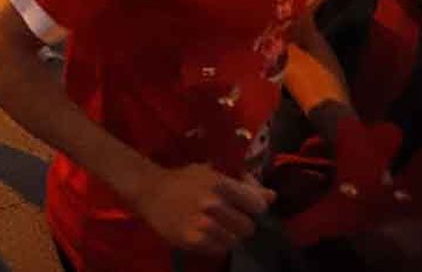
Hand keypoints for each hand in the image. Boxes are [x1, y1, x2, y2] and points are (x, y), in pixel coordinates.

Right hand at [134, 164, 272, 256]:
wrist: (149, 190)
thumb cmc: (184, 179)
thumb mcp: (212, 173)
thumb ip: (243, 185)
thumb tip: (272, 196)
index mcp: (220, 183)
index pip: (257, 205)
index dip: (253, 208)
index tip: (244, 207)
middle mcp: (213, 203)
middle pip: (248, 227)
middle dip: (241, 223)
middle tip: (228, 218)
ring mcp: (202, 223)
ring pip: (235, 241)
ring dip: (228, 236)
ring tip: (215, 227)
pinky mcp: (192, 240)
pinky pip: (219, 250)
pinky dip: (215, 245)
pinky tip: (204, 234)